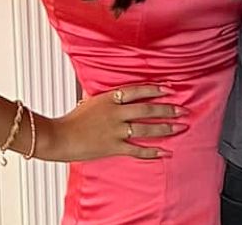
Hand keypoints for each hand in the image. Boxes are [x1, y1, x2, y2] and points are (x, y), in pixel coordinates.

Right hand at [36, 84, 186, 161]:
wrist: (58, 137)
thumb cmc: (71, 119)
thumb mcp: (90, 101)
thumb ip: (107, 98)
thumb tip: (119, 95)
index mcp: (109, 98)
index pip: (138, 90)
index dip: (155, 89)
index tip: (170, 89)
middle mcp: (115, 112)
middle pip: (147, 109)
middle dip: (168, 109)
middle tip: (183, 110)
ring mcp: (115, 130)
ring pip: (146, 128)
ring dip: (165, 128)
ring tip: (180, 127)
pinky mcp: (113, 146)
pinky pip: (137, 149)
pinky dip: (152, 151)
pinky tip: (164, 152)